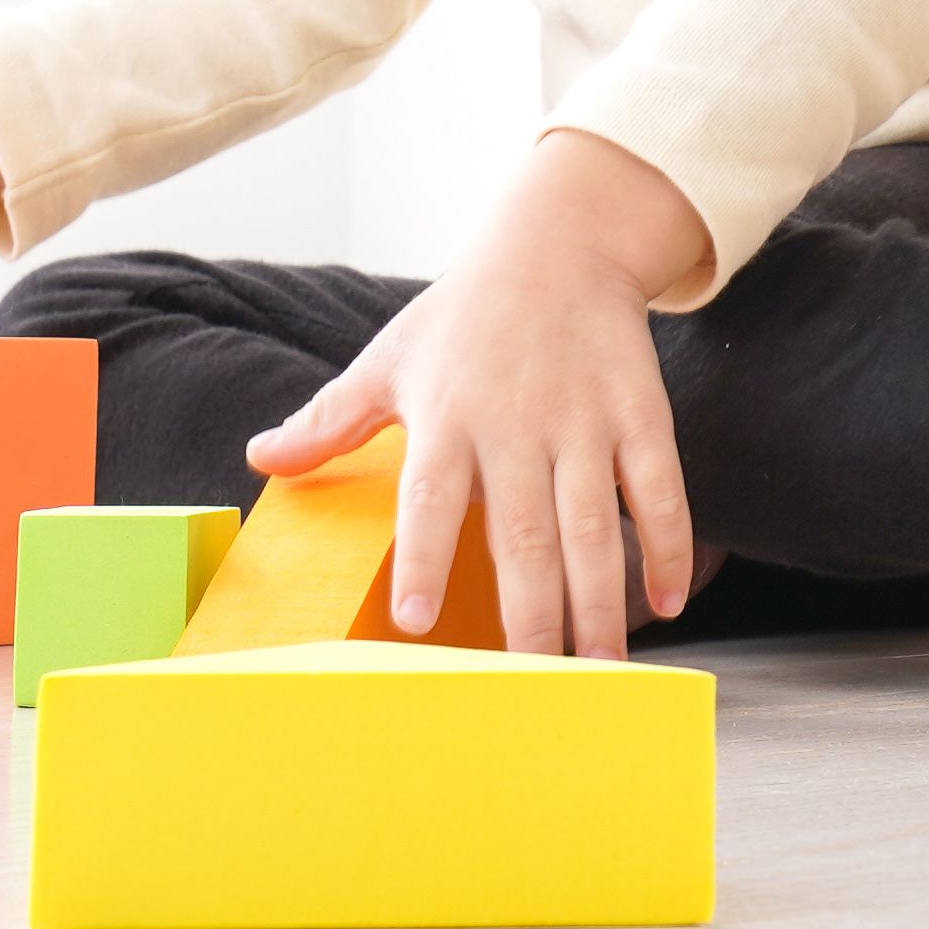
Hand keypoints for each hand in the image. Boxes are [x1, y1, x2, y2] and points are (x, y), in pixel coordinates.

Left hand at [249, 132, 705, 660]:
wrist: (561, 241)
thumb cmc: (463, 315)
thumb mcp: (391, 358)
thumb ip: (331, 419)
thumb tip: (259, 458)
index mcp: (449, 415)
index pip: (430, 496)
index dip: (421, 557)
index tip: (414, 623)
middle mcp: (517, 423)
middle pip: (522, 533)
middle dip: (531, 615)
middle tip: (534, 687)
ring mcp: (584, 420)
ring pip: (594, 526)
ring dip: (600, 604)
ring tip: (602, 673)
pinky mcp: (640, 413)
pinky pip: (659, 489)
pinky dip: (669, 546)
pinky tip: (669, 602)